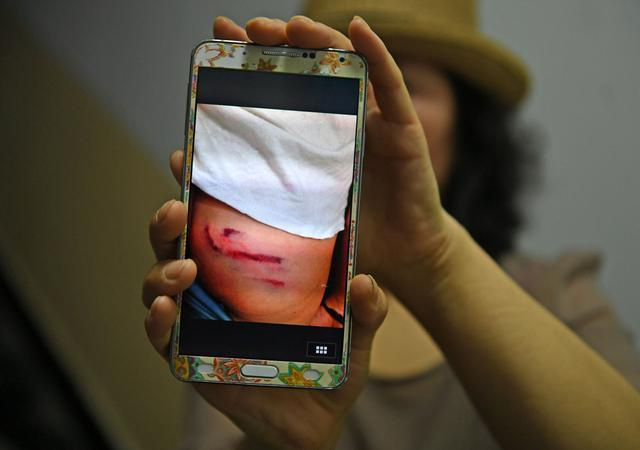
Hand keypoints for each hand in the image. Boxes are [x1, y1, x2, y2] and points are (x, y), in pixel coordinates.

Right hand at [142, 153, 387, 449]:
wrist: (314, 421)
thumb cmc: (328, 368)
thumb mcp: (355, 336)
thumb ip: (365, 312)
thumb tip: (366, 281)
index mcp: (251, 269)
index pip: (219, 220)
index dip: (200, 189)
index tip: (189, 158)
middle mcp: (217, 287)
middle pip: (178, 243)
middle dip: (169, 221)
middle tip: (177, 208)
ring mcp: (198, 321)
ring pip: (160, 282)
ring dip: (162, 268)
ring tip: (183, 268)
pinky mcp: (188, 357)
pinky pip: (161, 336)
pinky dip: (156, 321)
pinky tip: (165, 311)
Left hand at [212, 15, 449, 286]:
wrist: (399, 259)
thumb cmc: (348, 233)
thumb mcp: (289, 208)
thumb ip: (243, 182)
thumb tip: (177, 159)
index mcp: (314, 134)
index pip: (282, 84)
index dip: (254, 57)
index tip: (222, 35)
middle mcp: (343, 118)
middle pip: (312, 67)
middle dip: (282, 43)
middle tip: (251, 29)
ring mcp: (374, 119)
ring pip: (348, 66)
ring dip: (320, 40)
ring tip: (292, 27)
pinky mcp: (403, 129)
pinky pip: (391, 85)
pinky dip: (376, 53)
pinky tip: (357, 29)